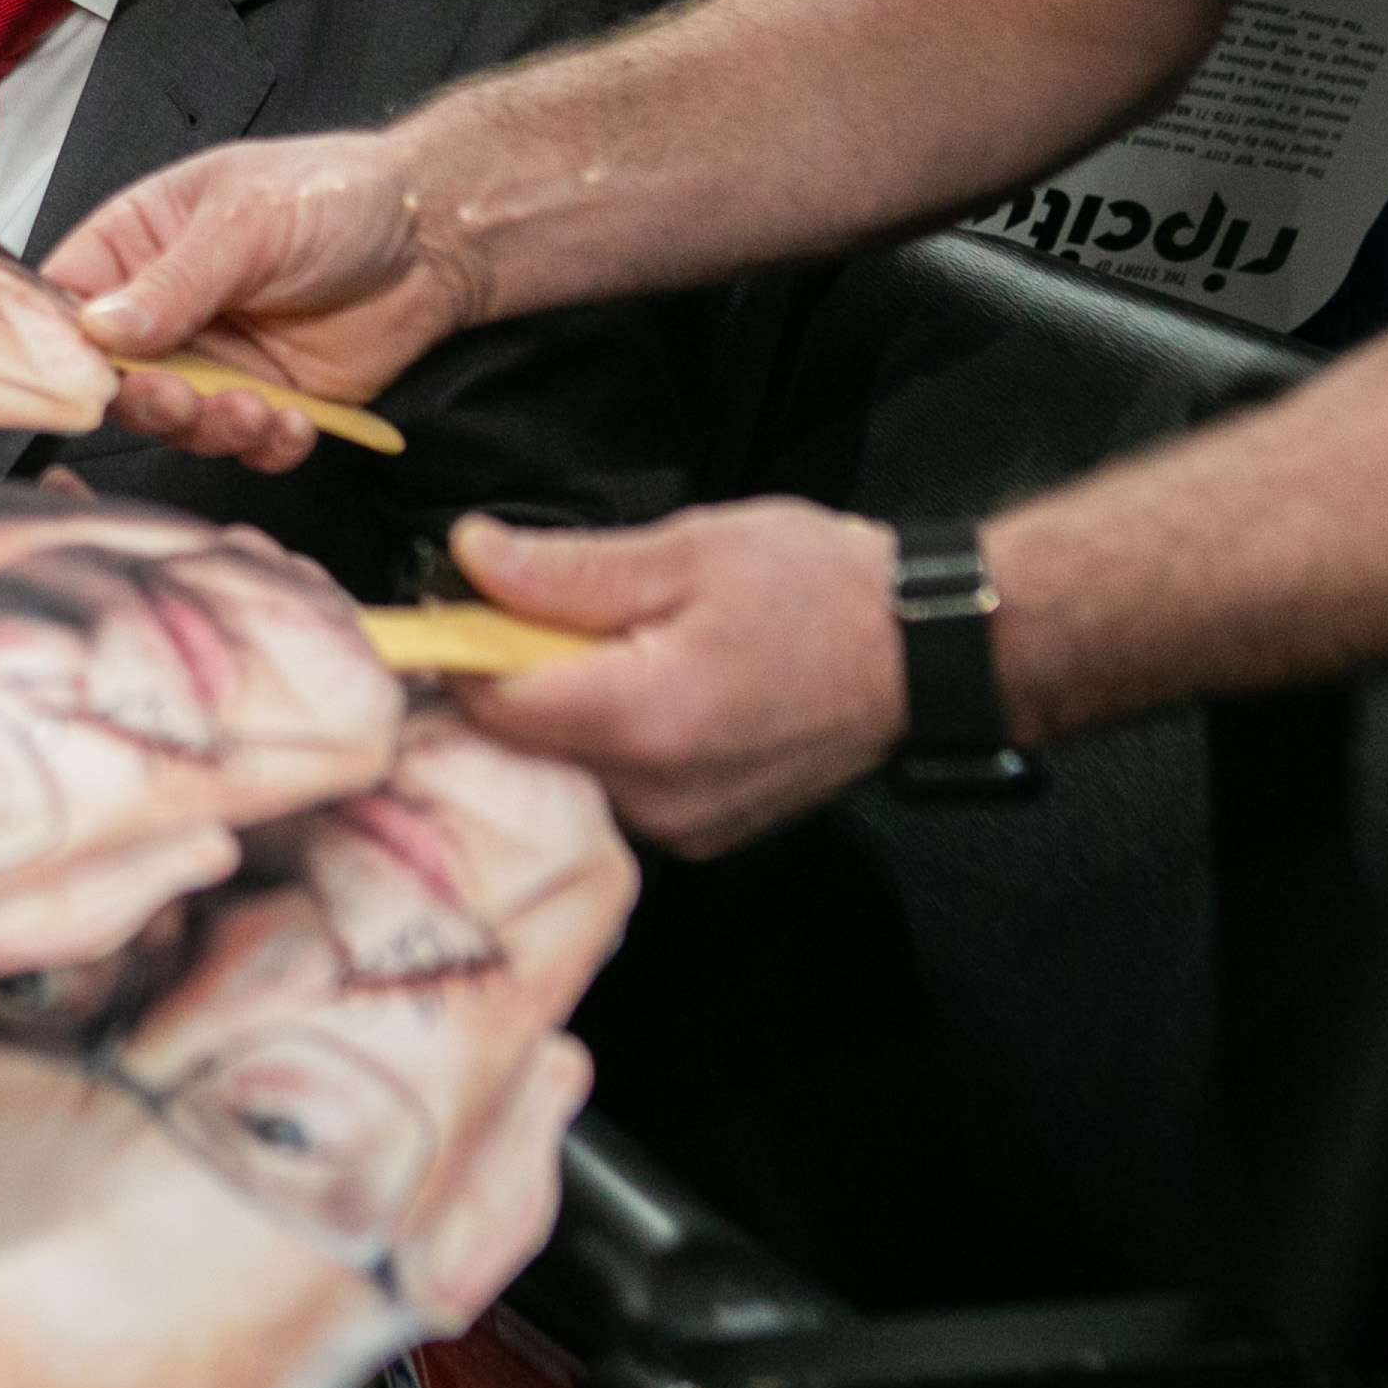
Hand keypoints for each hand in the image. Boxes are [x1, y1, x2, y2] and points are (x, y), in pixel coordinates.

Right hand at [40, 130, 478, 474]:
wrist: (434, 235)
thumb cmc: (334, 195)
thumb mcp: (246, 222)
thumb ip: (175, 281)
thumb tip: (99, 330)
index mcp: (137, 243)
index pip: (67, 301)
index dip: (65, 346)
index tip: (85, 375)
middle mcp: (165, 309)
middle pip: (115, 378)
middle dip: (147, 401)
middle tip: (181, 397)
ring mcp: (215, 359)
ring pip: (177, 422)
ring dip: (210, 428)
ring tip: (256, 409)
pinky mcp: (267, 400)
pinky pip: (245, 445)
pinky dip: (265, 447)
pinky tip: (295, 423)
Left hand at [444, 501, 908, 856]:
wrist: (930, 654)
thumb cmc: (822, 589)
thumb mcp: (689, 551)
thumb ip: (567, 569)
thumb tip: (469, 556)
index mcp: (642, 721)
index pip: (492, 705)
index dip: (460, 651)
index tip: (457, 604)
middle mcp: (654, 798)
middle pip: (520, 750)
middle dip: (508, 682)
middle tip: (532, 614)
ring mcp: (681, 828)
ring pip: (564, 774)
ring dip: (559, 714)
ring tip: (606, 647)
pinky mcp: (702, 836)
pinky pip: (616, 792)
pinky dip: (606, 743)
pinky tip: (644, 690)